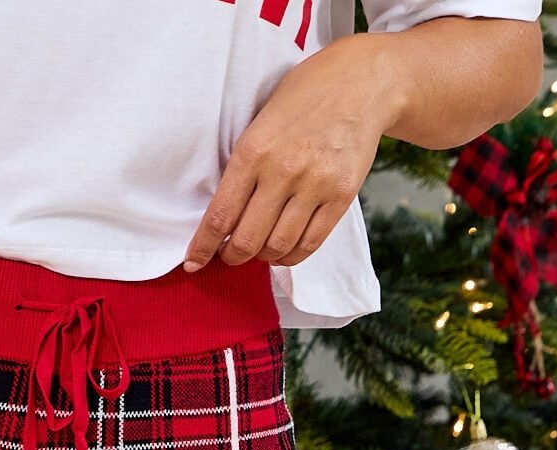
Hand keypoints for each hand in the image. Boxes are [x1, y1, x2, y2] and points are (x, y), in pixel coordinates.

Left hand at [183, 36, 403, 272]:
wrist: (363, 81)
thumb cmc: (305, 95)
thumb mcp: (262, 118)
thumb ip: (244, 164)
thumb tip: (224, 214)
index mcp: (254, 149)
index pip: (220, 215)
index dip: (203, 247)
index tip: (193, 262)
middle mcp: (283, 170)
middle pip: (247, 240)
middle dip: (232, 256)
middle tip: (229, 254)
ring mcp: (316, 184)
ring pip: (278, 247)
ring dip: (263, 257)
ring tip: (259, 249)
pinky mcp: (342, 195)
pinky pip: (310, 243)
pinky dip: (291, 256)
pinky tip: (283, 250)